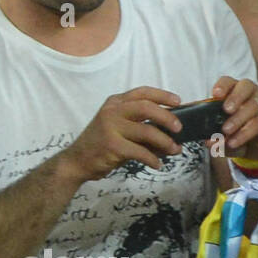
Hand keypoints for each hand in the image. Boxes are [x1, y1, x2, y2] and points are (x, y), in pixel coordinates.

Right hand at [62, 86, 184, 180]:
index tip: (178, 101)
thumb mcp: (119, 128)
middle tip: (179, 128)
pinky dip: (153, 159)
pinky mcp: (112, 146)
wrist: (78, 160)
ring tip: (175, 150)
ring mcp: (111, 128)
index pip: (142, 93)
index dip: (162, 95)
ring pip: (147, 131)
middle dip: (167, 117)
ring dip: (165, 142)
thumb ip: (141, 126)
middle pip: (146, 107)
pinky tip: (158, 164)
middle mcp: (112, 111)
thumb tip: (173, 133)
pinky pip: (141, 152)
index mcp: (115, 103)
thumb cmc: (103, 144)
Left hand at [212, 76, 257, 159]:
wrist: (256, 147)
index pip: (229, 81)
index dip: (223, 86)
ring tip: (226, 130)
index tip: (215, 94)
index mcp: (234, 90)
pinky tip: (234, 141)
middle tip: (226, 109)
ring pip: (252, 106)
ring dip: (238, 119)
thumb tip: (208, 142)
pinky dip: (244, 133)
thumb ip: (215, 135)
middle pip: (245, 87)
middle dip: (235, 98)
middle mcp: (250, 93)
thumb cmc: (236, 131)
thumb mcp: (223, 132)